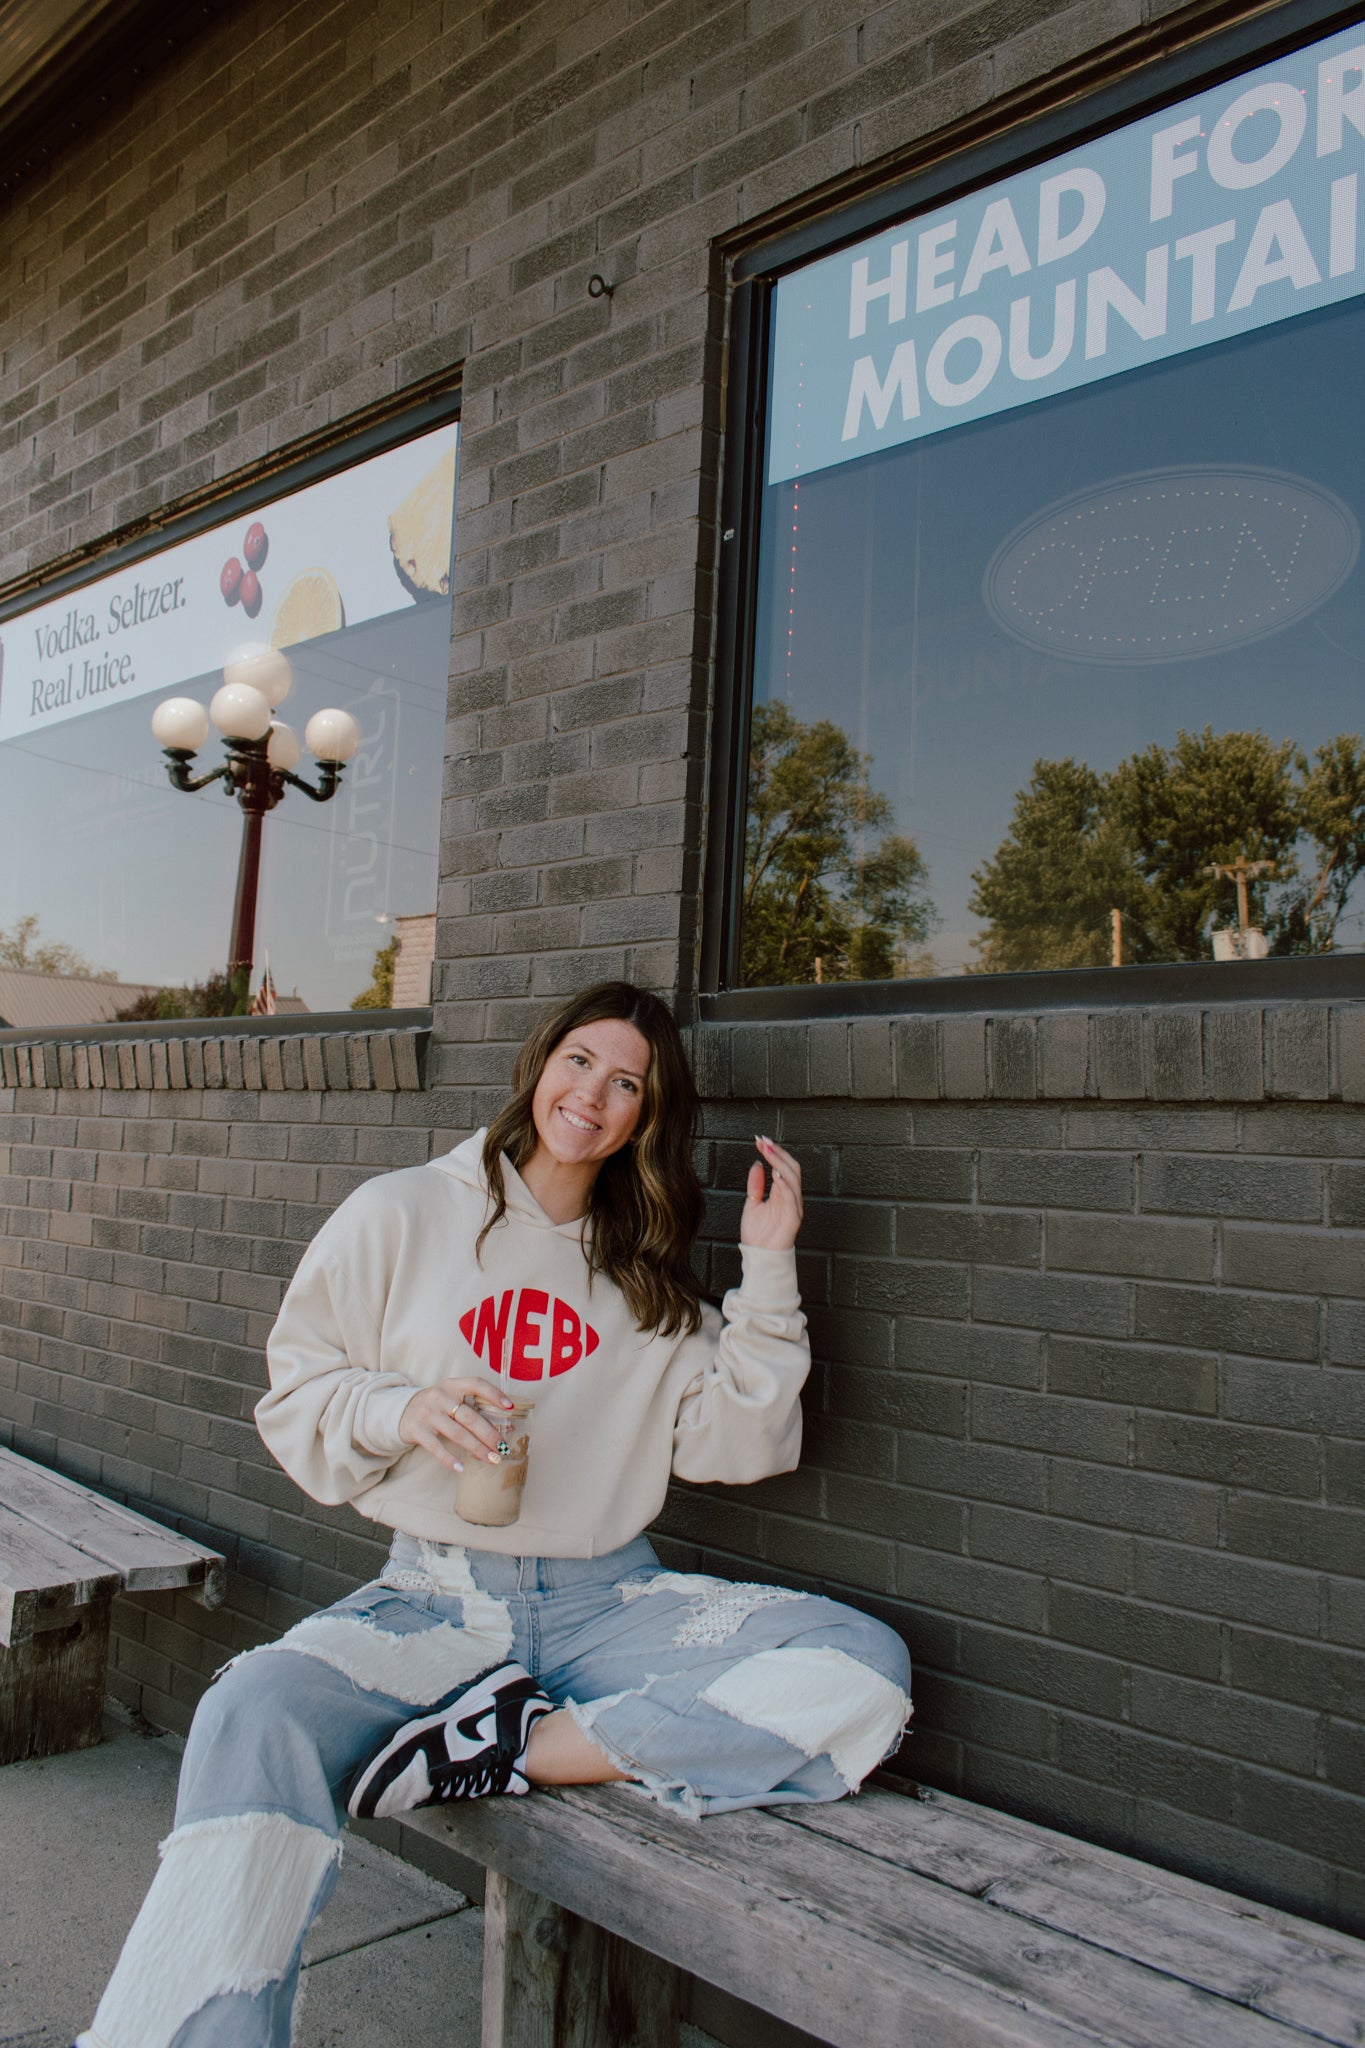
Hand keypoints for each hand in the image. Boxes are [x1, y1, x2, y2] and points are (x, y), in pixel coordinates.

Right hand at [398, 1378, 515, 1473]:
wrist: (402, 1411)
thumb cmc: (438, 1406)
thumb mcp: (453, 1400)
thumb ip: (476, 1410)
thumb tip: (509, 1427)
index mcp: (453, 1385)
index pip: (476, 1384)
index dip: (494, 1394)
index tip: (510, 1407)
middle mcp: (440, 1396)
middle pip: (470, 1417)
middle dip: (489, 1434)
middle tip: (503, 1448)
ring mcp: (427, 1413)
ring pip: (457, 1433)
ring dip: (477, 1449)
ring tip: (492, 1459)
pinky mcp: (417, 1430)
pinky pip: (436, 1447)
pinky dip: (449, 1458)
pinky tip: (461, 1468)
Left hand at [740, 1134, 802, 1251]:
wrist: (759, 1256)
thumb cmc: (758, 1235)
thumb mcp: (753, 1203)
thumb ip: (756, 1184)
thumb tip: (757, 1164)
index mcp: (783, 1194)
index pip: (784, 1167)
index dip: (774, 1152)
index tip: (761, 1140)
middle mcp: (791, 1198)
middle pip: (792, 1168)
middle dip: (779, 1153)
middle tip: (764, 1141)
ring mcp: (794, 1207)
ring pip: (793, 1179)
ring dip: (780, 1163)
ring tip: (768, 1151)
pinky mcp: (793, 1217)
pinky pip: (791, 1197)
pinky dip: (784, 1184)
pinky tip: (776, 1173)